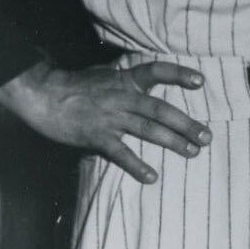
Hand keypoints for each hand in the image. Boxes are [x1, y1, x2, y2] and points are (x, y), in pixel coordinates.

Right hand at [0, 59, 210, 183]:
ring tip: (192, 153)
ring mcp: (109, 116)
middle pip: (159, 109)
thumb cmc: (75, 86)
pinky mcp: (95, 135)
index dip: (179, 75)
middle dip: (185, 123)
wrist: (43, 95)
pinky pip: (120, 152)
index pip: (156, 72)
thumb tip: (145, 86)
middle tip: (206, 136)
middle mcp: (121, 96)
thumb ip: (127, 82)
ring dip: (172, 142)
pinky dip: (136, 165)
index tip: (200, 82)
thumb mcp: (105, 75)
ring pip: (147, 129)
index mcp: (124, 79)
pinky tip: (152, 176)